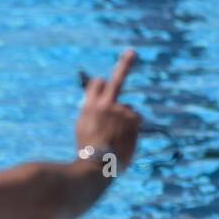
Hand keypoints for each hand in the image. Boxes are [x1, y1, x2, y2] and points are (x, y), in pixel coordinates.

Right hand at [75, 49, 141, 168]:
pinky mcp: (134, 120)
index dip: (101, 84)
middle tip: (131, 52)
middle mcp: (106, 104)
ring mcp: (122, 111)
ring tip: (115, 138)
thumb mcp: (83, 127)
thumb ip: (91, 111)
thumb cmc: (87, 150)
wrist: (97, 166)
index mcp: (90, 105)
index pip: (98, 82)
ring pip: (127, 109)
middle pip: (118, 79)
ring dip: (124, 119)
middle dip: (125, 63)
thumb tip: (98, 101)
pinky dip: (132, 128)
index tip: (104, 81)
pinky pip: (136, 119)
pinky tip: (123, 139)